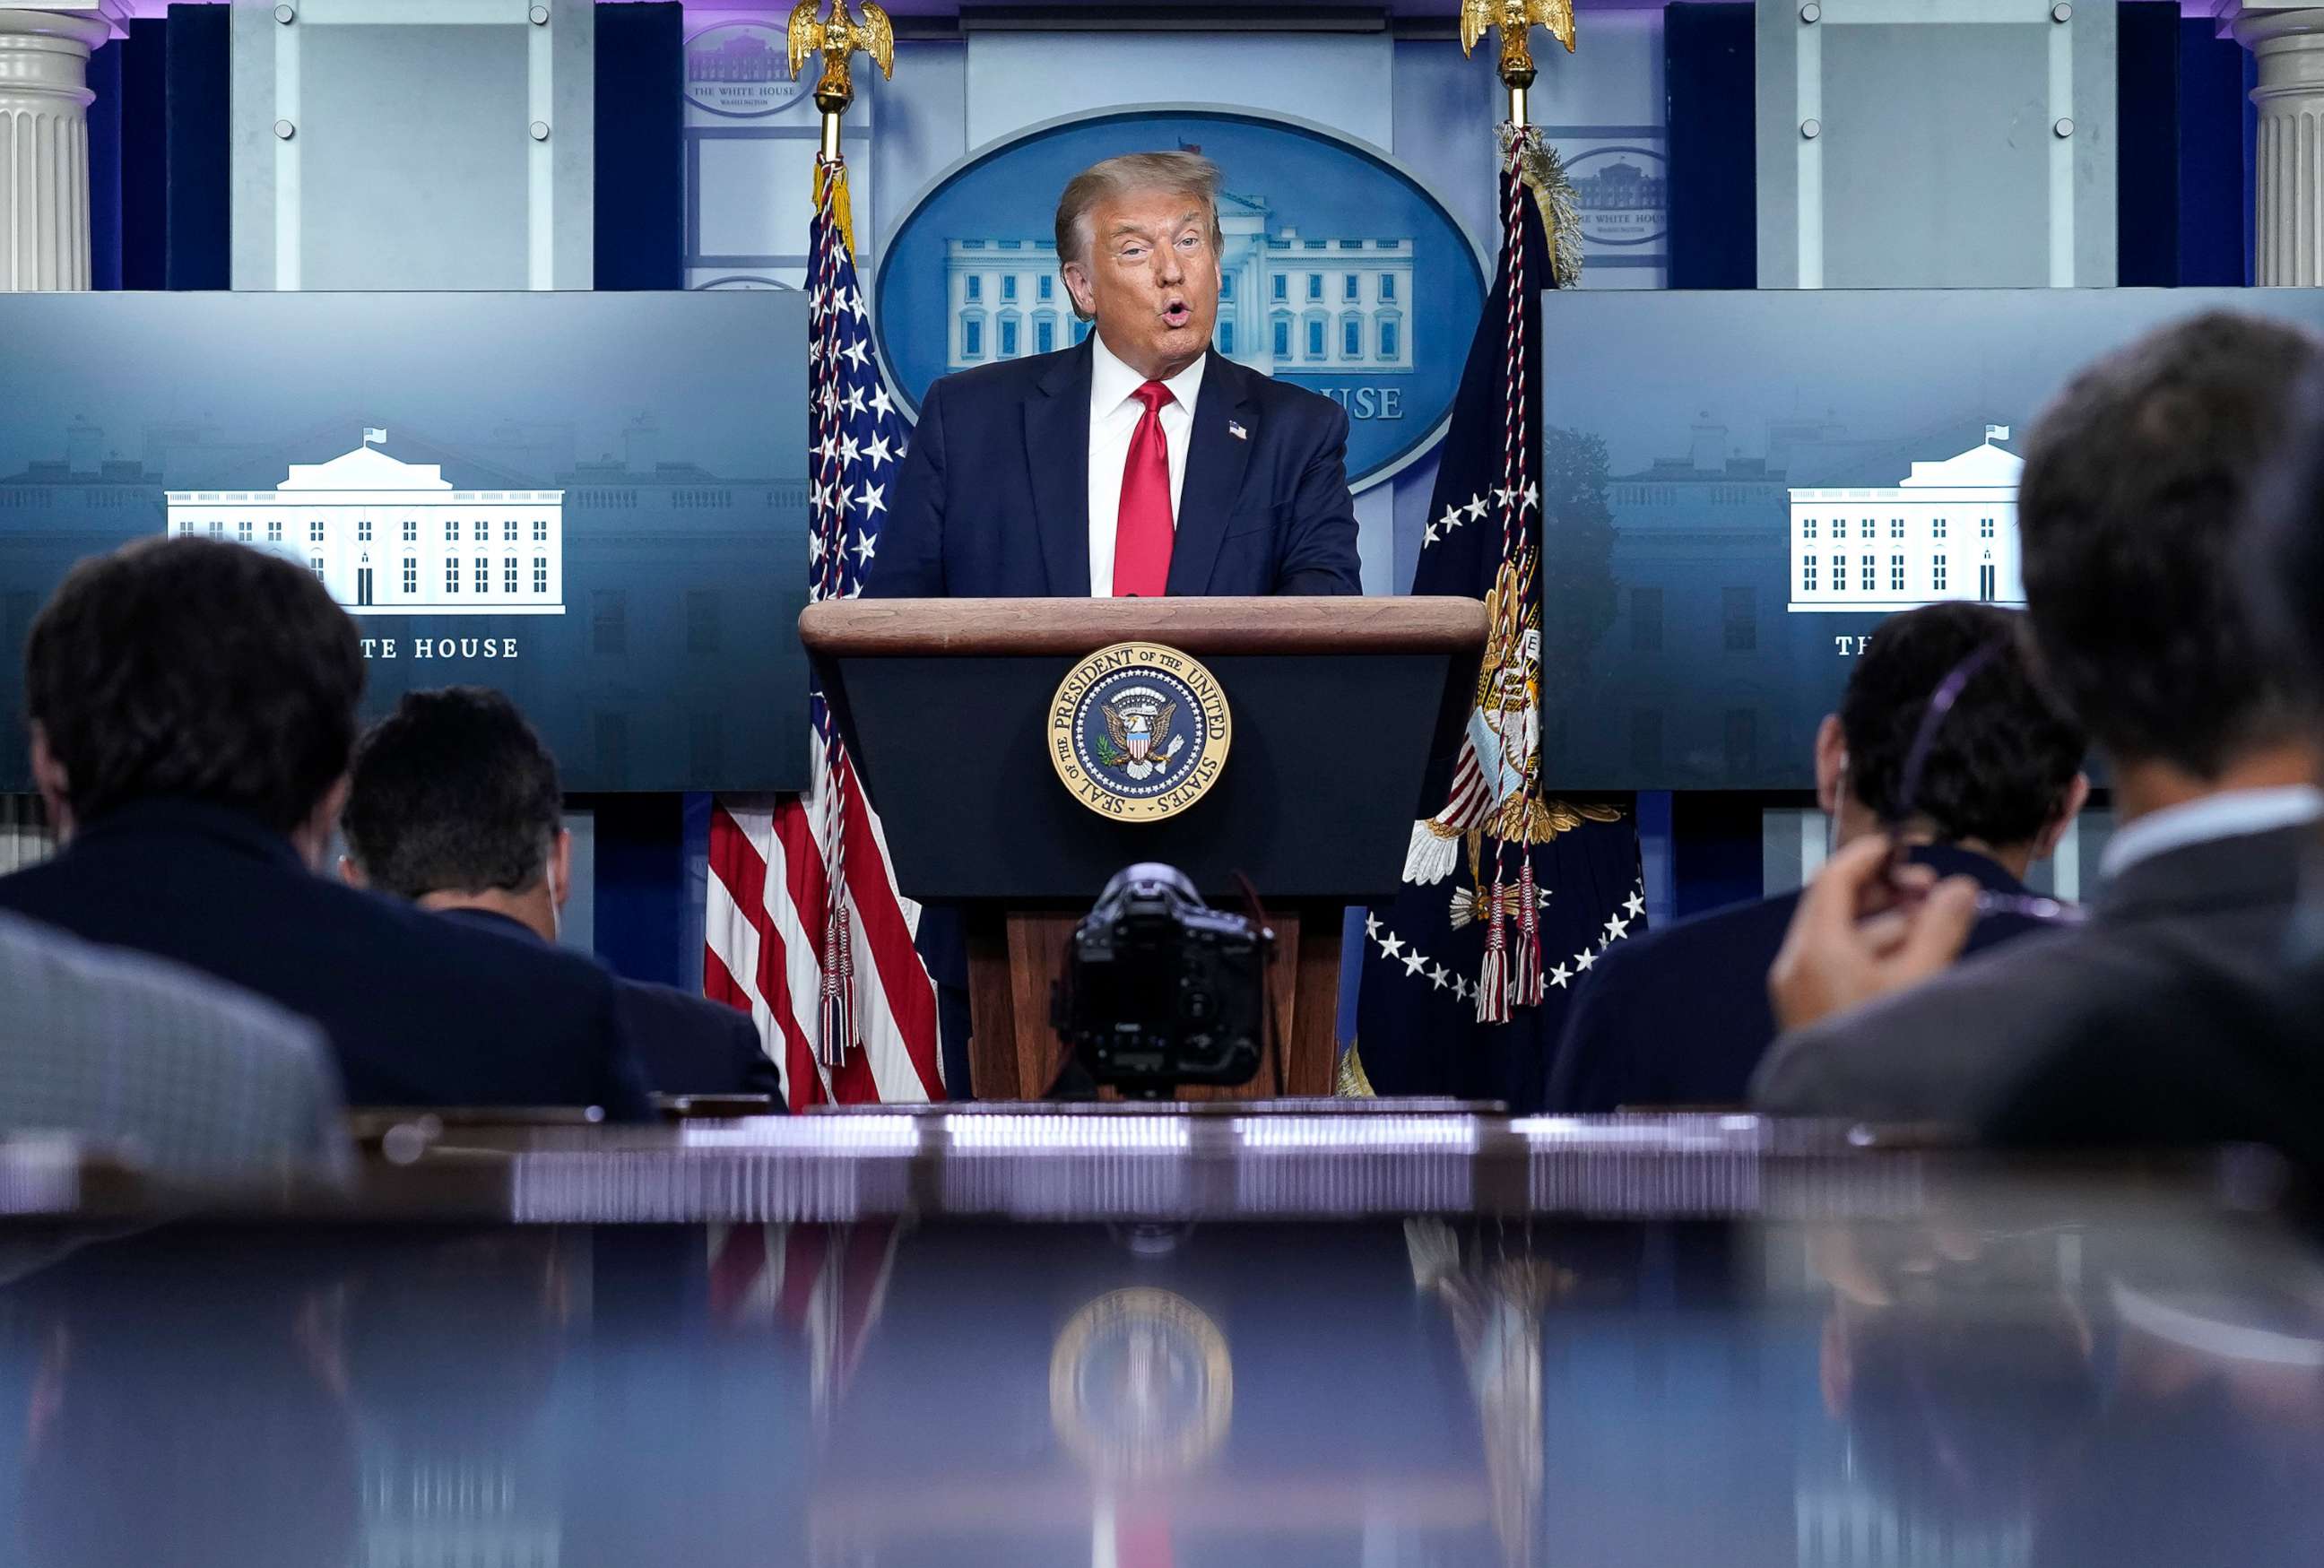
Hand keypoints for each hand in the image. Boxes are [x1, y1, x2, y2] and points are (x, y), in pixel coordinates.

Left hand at [1769, 835, 1978, 1030]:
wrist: (1851, 1126)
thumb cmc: (1885, 1049)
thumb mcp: (1921, 982)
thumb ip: (1940, 929)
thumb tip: (1960, 887)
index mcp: (1816, 947)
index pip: (1833, 877)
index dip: (1871, 855)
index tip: (1908, 848)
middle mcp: (1796, 963)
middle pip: (1835, 904)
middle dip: (1887, 891)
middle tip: (1932, 890)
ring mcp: (1799, 989)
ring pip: (1840, 937)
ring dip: (1886, 923)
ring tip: (1932, 924)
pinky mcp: (1808, 1011)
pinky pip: (1837, 965)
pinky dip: (1871, 952)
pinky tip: (1911, 957)